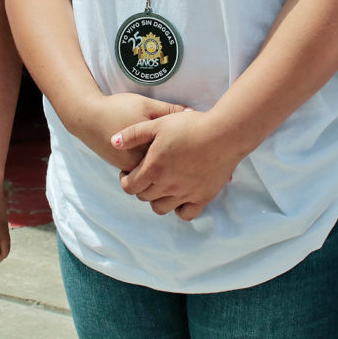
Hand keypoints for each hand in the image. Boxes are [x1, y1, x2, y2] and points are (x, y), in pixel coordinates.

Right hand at [75, 93, 187, 171]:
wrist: (87, 118)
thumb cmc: (118, 108)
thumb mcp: (146, 105)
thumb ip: (169, 110)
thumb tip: (193, 113)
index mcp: (148, 150)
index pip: (175, 159)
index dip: (190, 154)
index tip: (202, 149)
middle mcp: (139, 164)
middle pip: (166, 171)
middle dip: (179, 167)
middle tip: (195, 161)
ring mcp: (129, 168)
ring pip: (154, 175)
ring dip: (165, 169)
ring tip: (180, 160)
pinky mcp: (122, 167)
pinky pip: (143, 172)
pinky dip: (153, 167)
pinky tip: (161, 157)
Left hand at [112, 110, 242, 220]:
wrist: (224, 133)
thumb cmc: (190, 125)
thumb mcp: (158, 124)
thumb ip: (133, 134)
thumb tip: (113, 142)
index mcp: (153, 169)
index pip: (129, 187)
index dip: (125, 180)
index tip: (129, 171)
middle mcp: (167, 185)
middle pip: (144, 197)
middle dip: (140, 187)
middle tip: (146, 175)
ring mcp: (185, 194)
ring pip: (161, 208)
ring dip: (157, 199)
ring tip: (162, 185)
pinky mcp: (203, 197)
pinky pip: (185, 214)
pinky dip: (179, 209)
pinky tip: (180, 196)